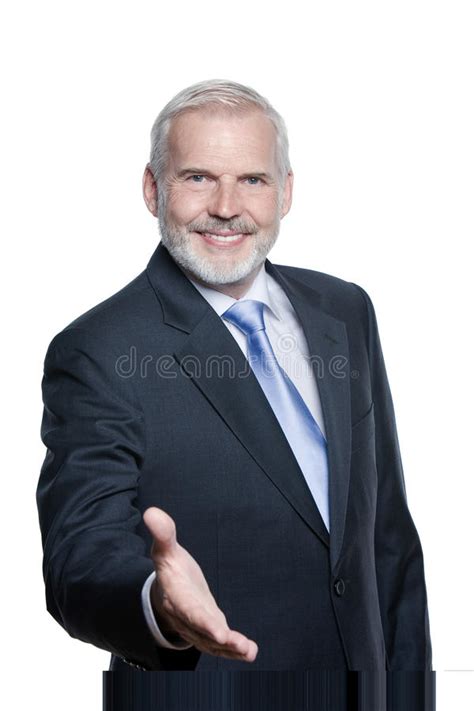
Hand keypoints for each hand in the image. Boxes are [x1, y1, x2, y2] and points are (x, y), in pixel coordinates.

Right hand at [143, 506, 258, 662]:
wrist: (166, 589)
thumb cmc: (170, 567)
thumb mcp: (166, 549)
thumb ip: (163, 533)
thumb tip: (151, 512)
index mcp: (175, 595)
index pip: (189, 609)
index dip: (203, 621)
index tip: (220, 631)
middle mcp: (184, 616)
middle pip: (201, 629)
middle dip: (217, 637)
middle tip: (234, 643)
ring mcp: (196, 627)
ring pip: (211, 642)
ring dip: (230, 648)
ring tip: (249, 651)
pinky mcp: (208, 631)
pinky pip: (219, 644)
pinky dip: (233, 649)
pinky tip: (250, 651)